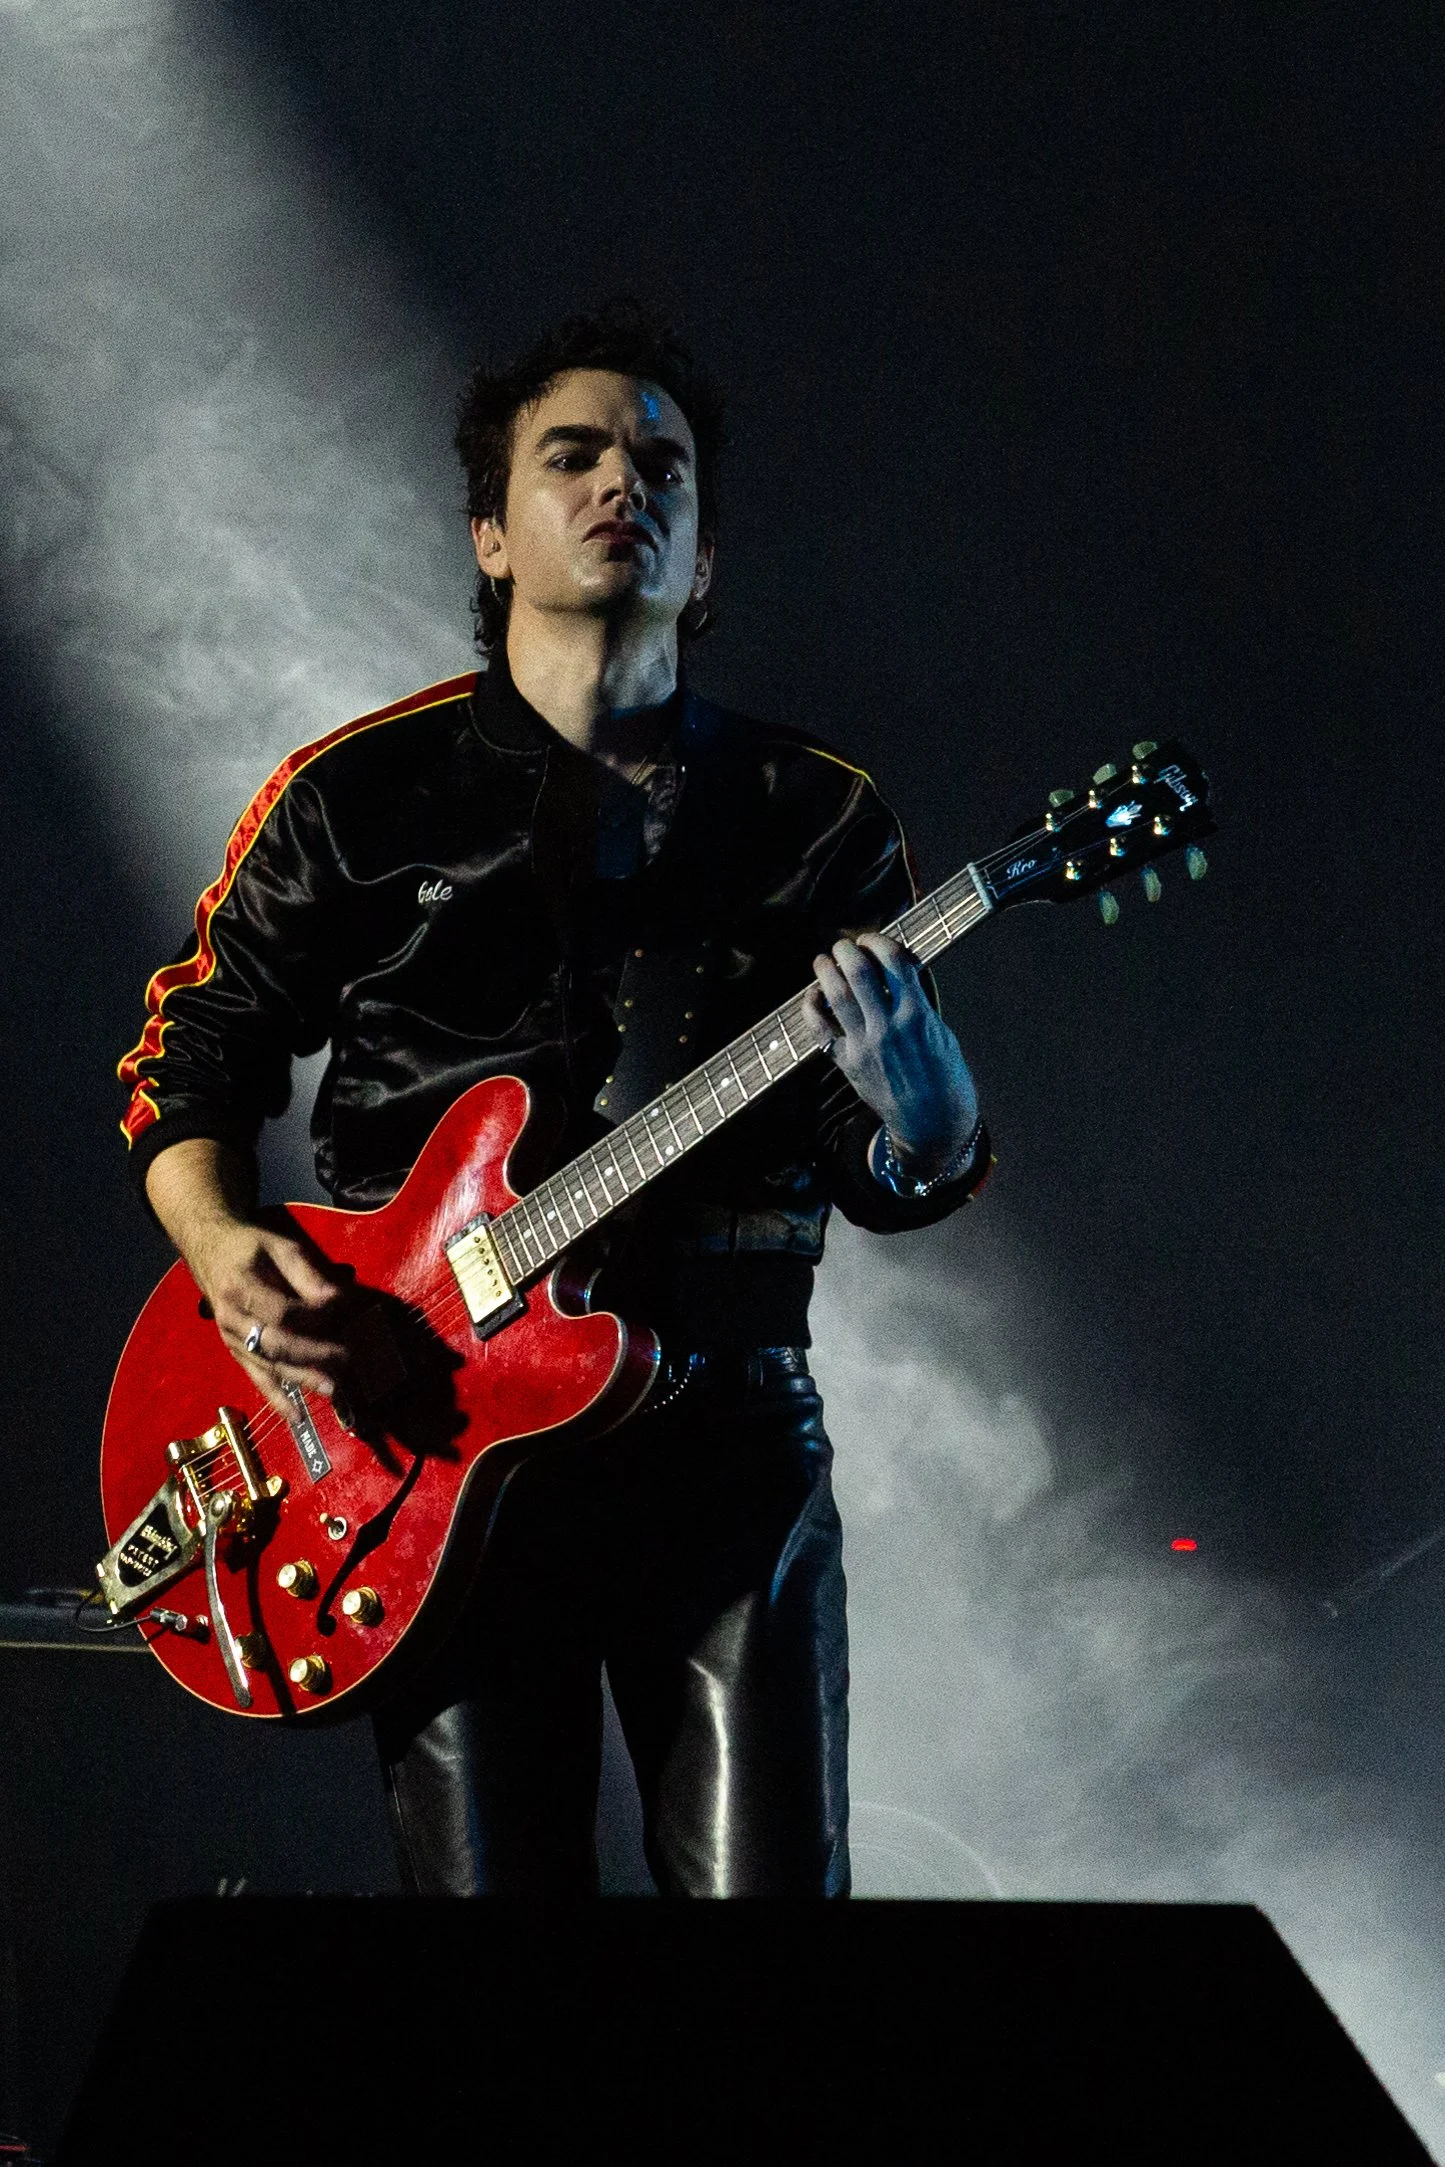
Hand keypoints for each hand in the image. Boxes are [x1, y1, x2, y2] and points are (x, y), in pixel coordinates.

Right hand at [186, 1216, 350, 1415]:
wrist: (208, 1249)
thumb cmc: (249, 1246)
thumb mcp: (279, 1246)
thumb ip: (307, 1273)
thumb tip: (337, 1299)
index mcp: (240, 1288)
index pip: (282, 1312)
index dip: (313, 1315)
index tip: (342, 1308)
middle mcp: (232, 1319)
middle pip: (275, 1343)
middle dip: (312, 1354)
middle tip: (345, 1358)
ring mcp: (232, 1339)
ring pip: (267, 1365)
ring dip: (300, 1379)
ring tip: (331, 1389)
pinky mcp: (236, 1352)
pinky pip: (257, 1378)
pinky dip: (276, 1398)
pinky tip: (295, 1416)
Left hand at [803, 932, 979, 1177]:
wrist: (932, 1123)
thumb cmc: (944, 1078)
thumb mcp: (942, 1033)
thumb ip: (920, 1002)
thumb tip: (900, 971)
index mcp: (918, 1015)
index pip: (894, 961)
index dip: (878, 941)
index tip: (871, 939)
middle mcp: (889, 1027)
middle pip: (859, 972)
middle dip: (847, 950)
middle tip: (843, 944)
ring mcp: (865, 1045)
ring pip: (836, 995)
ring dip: (826, 971)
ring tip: (823, 961)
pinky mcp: (848, 1063)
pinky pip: (819, 1029)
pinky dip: (811, 1007)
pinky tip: (813, 996)